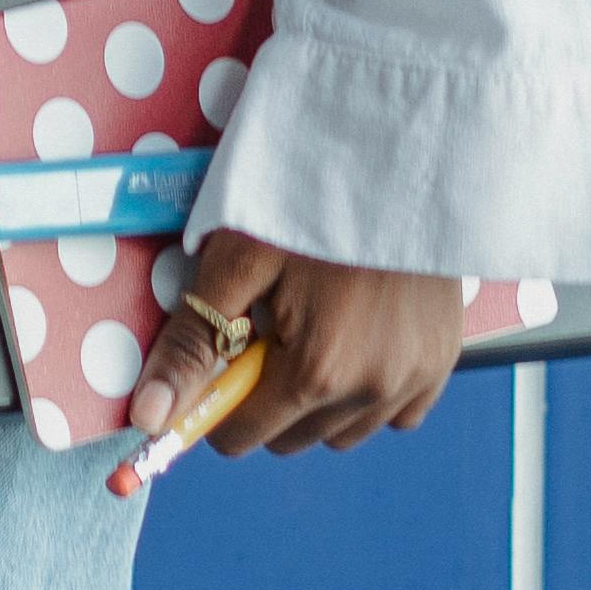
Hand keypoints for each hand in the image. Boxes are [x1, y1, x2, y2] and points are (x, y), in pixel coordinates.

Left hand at [128, 229, 464, 457]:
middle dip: (263, 397)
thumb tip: (147, 418)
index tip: (215, 357)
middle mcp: (372, 392)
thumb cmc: (304, 197)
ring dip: (316, 400)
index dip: (216, 401)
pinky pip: (394, 413)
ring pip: (342, 431)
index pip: (243, 435)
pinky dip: (366, 392)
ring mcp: (414, 381)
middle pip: (292, 438)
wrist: (392, 151)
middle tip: (263, 327)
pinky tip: (353, 337)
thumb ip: (192, 343)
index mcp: (316, 372)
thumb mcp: (235, 258)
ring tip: (309, 325)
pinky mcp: (443, 363)